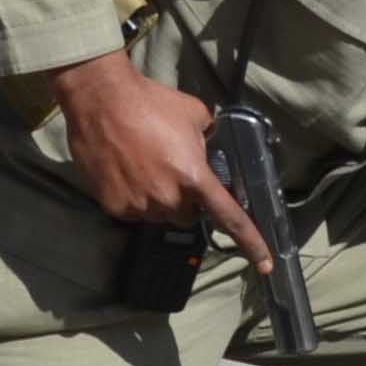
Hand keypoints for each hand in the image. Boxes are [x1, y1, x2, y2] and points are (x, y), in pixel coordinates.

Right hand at [49, 53, 271, 270]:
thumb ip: (208, 137)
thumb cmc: (151, 102)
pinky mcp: (114, 206)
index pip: (230, 218)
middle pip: (188, 215)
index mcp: (195, 177)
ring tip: (145, 167)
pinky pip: (133, 212)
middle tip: (174, 172)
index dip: (251, 243)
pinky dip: (134, 198)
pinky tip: (127, 172)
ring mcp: (139, 205)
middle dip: (186, 200)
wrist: (101, 100)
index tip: (264, 265)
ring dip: (159, 199)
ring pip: (159, 215)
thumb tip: (208, 145)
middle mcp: (169, 198)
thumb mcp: (194, 114)